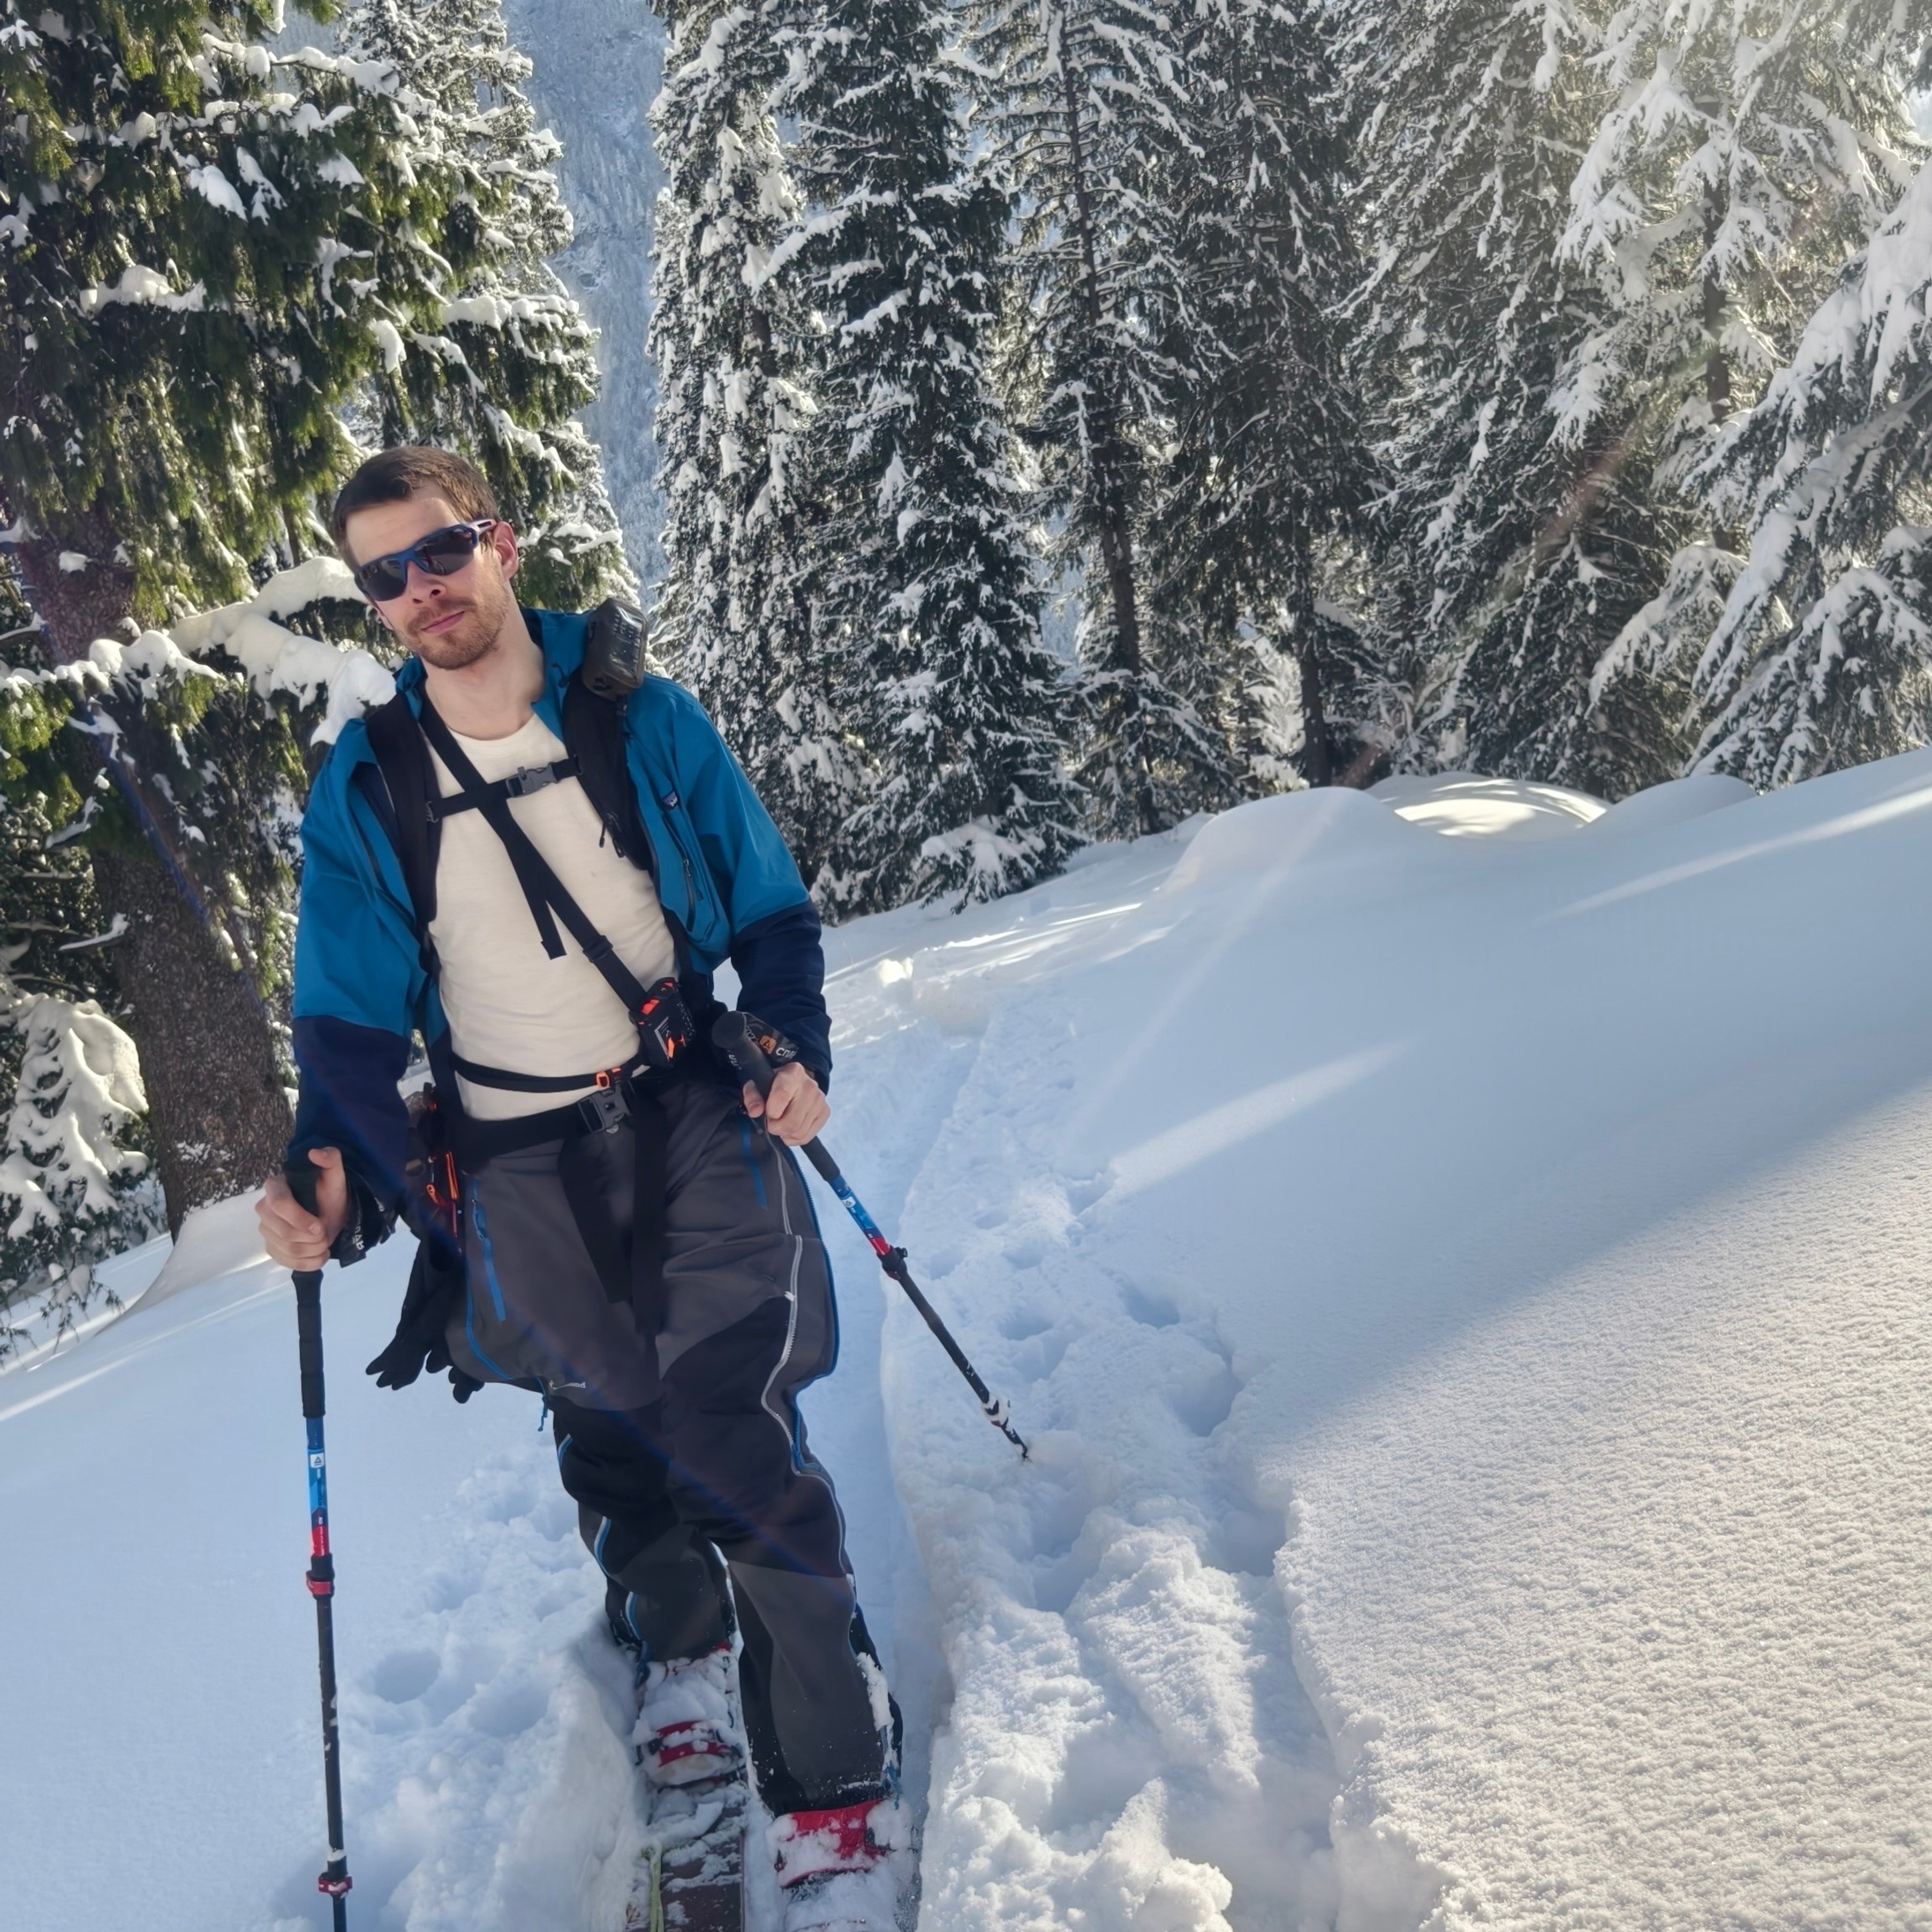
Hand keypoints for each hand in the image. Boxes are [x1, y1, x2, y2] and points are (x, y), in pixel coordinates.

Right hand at [256, 1147, 350, 1272]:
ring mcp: (265, 1230)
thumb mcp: (336, 1176)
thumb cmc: (330, 1194)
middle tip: (326, 1232)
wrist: (331, 1214)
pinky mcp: (271, 1247)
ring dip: (313, 1250)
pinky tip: (320, 1255)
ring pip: (287, 1249)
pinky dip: (309, 1263)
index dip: (300, 1219)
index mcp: (275, 1187)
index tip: (320, 1226)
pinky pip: (286, 1262)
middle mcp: (264, 1208)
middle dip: (312, 1237)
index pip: (279, 1204)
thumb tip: (315, 1153)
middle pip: (283, 1232)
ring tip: (324, 1242)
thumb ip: (330, 1159)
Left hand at [743, 1061, 828, 1145]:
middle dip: (776, 1128)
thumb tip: (756, 1111)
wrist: (796, 1081)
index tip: (767, 1112)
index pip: (781, 1096)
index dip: (771, 1111)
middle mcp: (810, 1085)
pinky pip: (806, 1137)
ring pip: (798, 1132)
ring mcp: (820, 1100)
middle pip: (792, 1122)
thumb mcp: (757, 1084)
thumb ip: (752, 1096)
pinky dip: (794, 1138)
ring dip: (785, 1134)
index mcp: (792, 1073)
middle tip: (772, 1121)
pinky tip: (790, 1129)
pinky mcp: (825, 1112)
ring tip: (781, 1123)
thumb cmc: (773, 1084)